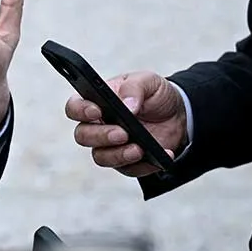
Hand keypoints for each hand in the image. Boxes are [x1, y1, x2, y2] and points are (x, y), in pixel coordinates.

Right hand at [65, 71, 187, 176]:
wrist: (176, 114)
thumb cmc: (154, 94)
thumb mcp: (148, 81)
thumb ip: (135, 88)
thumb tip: (127, 106)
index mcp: (96, 101)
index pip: (74, 107)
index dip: (80, 111)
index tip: (97, 111)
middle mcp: (98, 125)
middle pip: (83, 136)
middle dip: (101, 136)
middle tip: (123, 133)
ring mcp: (110, 146)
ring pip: (100, 157)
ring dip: (119, 155)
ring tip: (140, 149)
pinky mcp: (127, 162)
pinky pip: (128, 169)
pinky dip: (145, 165)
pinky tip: (162, 154)